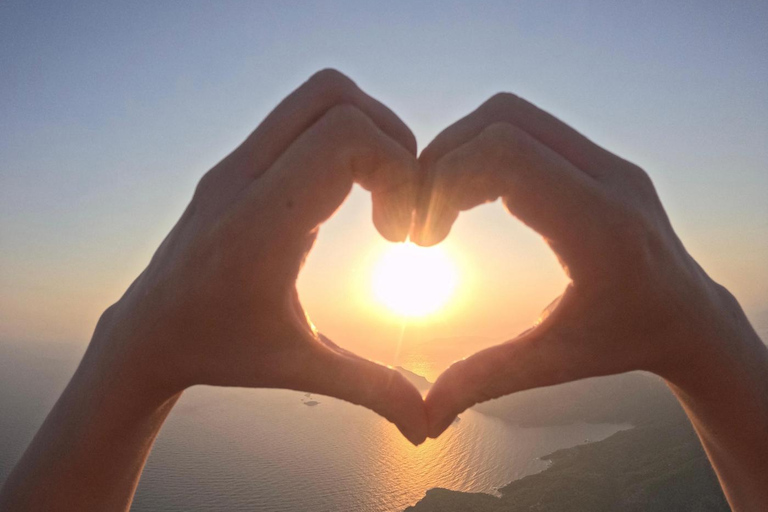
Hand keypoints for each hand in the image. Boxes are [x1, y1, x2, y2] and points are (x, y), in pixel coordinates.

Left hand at [88, 69, 426, 443]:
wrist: (147, 334)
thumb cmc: (220, 351)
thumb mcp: (299, 369)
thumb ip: (370, 389)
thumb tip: (428, 424)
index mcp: (258, 227)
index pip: (344, 139)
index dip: (399, 171)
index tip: (402, 233)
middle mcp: (241, 180)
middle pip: (334, 97)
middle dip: (393, 140)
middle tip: (402, 199)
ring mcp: (234, 163)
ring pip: (318, 95)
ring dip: (369, 132)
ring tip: (381, 195)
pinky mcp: (237, 161)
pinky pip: (303, 117)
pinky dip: (344, 140)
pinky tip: (349, 196)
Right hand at [412, 92, 765, 439]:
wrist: (688, 318)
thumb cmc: (625, 342)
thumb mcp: (551, 363)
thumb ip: (484, 381)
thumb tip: (424, 416)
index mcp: (600, 226)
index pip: (506, 155)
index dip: (445, 182)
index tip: (423, 236)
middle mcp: (610, 180)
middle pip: (503, 119)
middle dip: (444, 158)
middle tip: (421, 212)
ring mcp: (609, 162)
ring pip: (513, 114)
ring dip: (462, 148)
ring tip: (440, 202)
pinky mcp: (600, 159)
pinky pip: (529, 129)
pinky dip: (486, 150)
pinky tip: (471, 194)